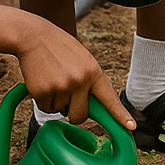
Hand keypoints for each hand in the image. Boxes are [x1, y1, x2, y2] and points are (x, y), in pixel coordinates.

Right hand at [14, 21, 135, 129]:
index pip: (109, 98)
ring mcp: (62, 86)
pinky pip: (45, 108)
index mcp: (94, 72)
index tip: (131, 127)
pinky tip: (42, 81)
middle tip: (66, 97)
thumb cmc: (59, 48)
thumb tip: (92, 106)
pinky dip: (42, 99)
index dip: (120, 114)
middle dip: (73, 113)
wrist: (34, 36)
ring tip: (52, 78)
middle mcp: (80, 81)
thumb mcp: (83, 60)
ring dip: (55, 101)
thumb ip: (90, 80)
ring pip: (60, 111)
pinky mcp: (43, 91)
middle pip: (80, 115)